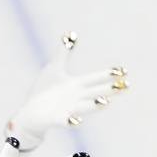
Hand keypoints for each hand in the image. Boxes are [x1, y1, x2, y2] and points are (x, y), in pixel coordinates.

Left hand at [6, 33, 127, 151]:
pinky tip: (75, 120)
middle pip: (95, 92)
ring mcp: (68, 109)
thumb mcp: (53, 69)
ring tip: (106, 101)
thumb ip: (63, 53)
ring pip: (85, 107)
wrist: (30, 112)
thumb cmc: (44, 91)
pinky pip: (66, 121)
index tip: (123, 71)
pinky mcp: (56, 119)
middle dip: (109, 89)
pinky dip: (71, 121)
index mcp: (76, 85)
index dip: (108, 75)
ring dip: (95, 105)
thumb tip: (69, 34)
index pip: (96, 78)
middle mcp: (76, 97)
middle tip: (125, 86)